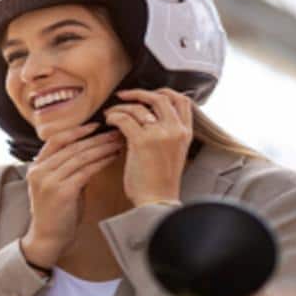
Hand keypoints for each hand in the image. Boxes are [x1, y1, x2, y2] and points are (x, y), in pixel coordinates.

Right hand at [21, 122, 123, 267]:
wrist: (48, 239)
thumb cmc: (57, 213)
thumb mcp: (57, 186)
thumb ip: (67, 169)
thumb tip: (90, 152)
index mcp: (36, 166)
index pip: (56, 139)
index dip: (77, 130)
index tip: (96, 125)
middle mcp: (40, 170)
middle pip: (72, 146)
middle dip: (96, 138)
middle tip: (115, 131)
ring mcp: (49, 181)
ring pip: (80, 156)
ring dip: (102, 148)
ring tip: (117, 142)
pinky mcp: (62, 192)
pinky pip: (85, 171)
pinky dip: (100, 162)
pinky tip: (112, 157)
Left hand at [104, 88, 193, 206]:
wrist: (156, 203)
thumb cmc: (160, 183)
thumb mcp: (174, 153)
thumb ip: (168, 134)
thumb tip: (148, 117)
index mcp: (186, 133)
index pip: (182, 100)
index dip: (164, 92)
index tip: (148, 94)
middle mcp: (175, 130)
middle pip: (161, 97)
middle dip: (140, 93)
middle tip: (124, 95)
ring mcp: (160, 134)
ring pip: (139, 107)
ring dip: (121, 107)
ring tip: (111, 112)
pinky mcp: (142, 142)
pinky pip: (124, 118)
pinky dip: (114, 116)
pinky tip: (109, 121)